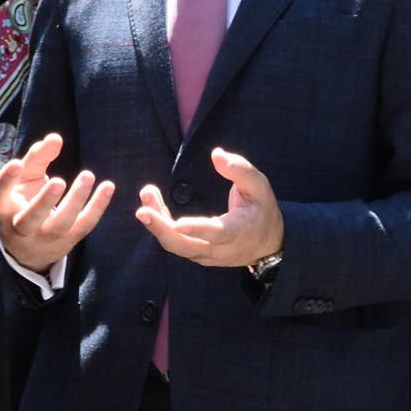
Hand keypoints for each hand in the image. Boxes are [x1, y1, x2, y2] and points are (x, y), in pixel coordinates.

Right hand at [0, 133, 114, 273]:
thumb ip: (37, 157)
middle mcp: (21, 227)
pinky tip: (107, 187)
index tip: (16, 164)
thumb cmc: (23, 202)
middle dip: (44, 201)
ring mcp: (45, 238)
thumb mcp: (24, 179)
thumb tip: (55, 139)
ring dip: (76, 200)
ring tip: (87, 176)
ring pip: (60, 224)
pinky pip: (84, 225)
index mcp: (3, 208)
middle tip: (58, 181)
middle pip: (31, 218)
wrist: (28, 248)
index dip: (5, 181)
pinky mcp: (67, 241)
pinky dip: (97, 206)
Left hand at [135, 147, 284, 267]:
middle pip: (186, 246)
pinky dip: (162, 225)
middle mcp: (220, 249)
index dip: (197, 229)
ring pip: (176, 245)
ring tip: (147, 194)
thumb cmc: (261, 209)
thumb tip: (216, 154)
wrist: (268, 244)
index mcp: (238, 231)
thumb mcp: (259, 186)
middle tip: (142, 211)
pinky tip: (151, 205)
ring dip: (157, 223)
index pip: (217, 233)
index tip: (178, 224)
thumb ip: (240, 169)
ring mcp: (207, 256)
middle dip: (161, 230)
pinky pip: (176, 243)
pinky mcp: (198, 255)